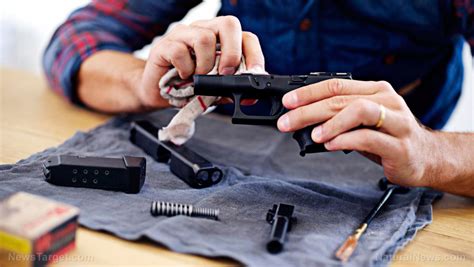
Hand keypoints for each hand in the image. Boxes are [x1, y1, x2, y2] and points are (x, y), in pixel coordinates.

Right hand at [137, 16, 264, 107]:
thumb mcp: (215, 91)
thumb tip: (251, 97)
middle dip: (232, 52)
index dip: (254, 54)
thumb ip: (231, 90)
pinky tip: (183, 77)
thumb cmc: (187, 87)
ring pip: (204, 38)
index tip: (255, 74)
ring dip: (205, 65)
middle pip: (228, 24)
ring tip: (199, 78)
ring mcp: (183, 35)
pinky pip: (180, 51)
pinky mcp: (164, 45)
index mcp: (220, 39)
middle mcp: (203, 30)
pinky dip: (185, 69)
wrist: (157, 93)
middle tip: (226, 73)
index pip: (245, 36)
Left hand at [277, 79, 438, 187]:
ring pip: (359, 111)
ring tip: (312, 134)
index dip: (308, 93)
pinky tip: (330, 145)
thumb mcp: (362, 123)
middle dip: (309, 110)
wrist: (427, 158)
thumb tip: (302, 119)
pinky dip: (345, 140)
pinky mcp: (400, 146)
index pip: (336, 85)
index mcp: (375, 91)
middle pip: (341, 99)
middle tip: (287, 122)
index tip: (287, 103)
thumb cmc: (389, 138)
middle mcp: (387, 101)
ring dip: (331, 122)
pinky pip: (369, 138)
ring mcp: (396, 122)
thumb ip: (338, 117)